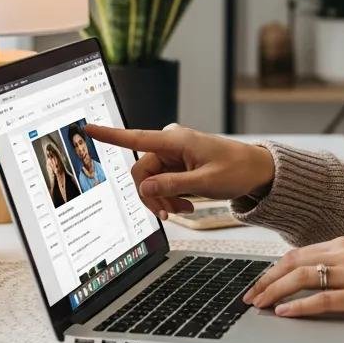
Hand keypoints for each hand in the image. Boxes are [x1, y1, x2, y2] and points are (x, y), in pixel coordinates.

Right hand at [84, 122, 273, 218]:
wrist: (256, 172)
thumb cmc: (237, 170)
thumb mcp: (205, 182)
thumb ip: (172, 186)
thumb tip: (143, 189)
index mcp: (176, 141)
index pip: (136, 138)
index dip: (109, 135)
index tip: (87, 128)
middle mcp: (170, 145)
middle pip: (141, 172)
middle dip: (151, 195)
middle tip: (168, 213)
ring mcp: (173, 156)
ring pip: (150, 182)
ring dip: (162, 199)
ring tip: (182, 210)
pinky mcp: (177, 166)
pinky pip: (161, 184)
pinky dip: (170, 197)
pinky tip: (185, 206)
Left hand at [242, 236, 343, 325]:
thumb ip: (337, 266)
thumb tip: (305, 279)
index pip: (297, 254)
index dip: (273, 269)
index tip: (257, 283)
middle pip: (294, 263)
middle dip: (266, 280)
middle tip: (249, 297)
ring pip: (303, 278)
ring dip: (275, 292)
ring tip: (259, 305)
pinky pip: (323, 300)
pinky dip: (299, 306)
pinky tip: (285, 313)